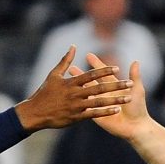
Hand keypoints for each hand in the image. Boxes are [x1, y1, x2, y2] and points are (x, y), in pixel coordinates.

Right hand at [15, 46, 131, 130]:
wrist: (35, 113)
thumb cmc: (44, 93)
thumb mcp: (53, 75)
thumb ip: (64, 61)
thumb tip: (73, 46)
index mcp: (71, 82)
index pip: (91, 75)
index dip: (104, 71)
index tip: (117, 68)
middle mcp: (76, 93)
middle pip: (99, 88)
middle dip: (116, 85)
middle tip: (129, 83)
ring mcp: (77, 106)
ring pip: (99, 102)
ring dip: (114, 100)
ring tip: (128, 98)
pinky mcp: (76, 117)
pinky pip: (94, 114)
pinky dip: (105, 112)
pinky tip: (116, 110)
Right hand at [69, 55, 150, 140]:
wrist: (136, 126)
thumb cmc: (138, 107)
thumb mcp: (136, 89)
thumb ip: (135, 75)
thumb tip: (136, 61)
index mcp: (112, 87)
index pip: (102, 74)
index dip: (96, 64)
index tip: (88, 55)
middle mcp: (104, 95)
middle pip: (91, 83)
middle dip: (81, 75)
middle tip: (71, 69)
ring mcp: (100, 105)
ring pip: (87, 94)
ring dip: (79, 87)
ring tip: (69, 83)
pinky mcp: (97, 117)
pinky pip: (88, 107)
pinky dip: (83, 101)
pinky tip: (73, 97)